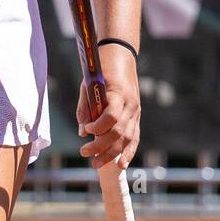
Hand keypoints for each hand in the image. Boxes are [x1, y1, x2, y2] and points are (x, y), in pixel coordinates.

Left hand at [77, 43, 140, 170]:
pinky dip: (128, 152)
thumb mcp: (88, 84)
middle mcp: (131, 105)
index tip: (87, 130)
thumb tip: (83, 133)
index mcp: (119, 93)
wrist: (121, 56)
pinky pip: (134, 138)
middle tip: (84, 153)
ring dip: (112, 154)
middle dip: (101, 146)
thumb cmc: (101, 69)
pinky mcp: (137, 117)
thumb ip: (85, 109)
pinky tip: (121, 164)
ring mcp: (136, 112)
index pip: (112, 116)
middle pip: (119, 132)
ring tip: (96, 163)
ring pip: (127, 138)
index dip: (99, 127)